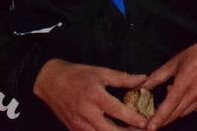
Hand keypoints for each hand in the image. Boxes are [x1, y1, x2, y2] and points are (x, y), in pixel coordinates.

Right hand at [31, 58, 148, 130]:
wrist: (51, 82)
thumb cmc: (78, 75)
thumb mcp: (101, 72)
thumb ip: (123, 78)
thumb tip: (143, 79)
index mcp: (95, 96)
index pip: (117, 111)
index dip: (132, 118)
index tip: (145, 122)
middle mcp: (86, 113)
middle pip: (109, 130)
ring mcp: (78, 124)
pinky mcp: (73, 129)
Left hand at [141, 31, 196, 129]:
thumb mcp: (175, 62)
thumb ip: (157, 76)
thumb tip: (142, 87)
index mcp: (185, 82)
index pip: (169, 106)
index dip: (158, 118)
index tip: (149, 128)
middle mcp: (196, 93)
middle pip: (176, 114)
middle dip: (163, 120)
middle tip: (152, 122)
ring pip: (185, 113)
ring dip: (174, 113)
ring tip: (169, 103)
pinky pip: (195, 110)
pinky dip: (187, 107)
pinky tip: (185, 98)